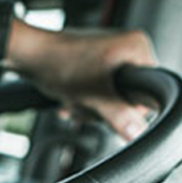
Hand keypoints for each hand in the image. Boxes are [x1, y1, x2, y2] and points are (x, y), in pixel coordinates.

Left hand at [10, 26, 157, 139]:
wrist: (31, 56)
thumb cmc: (60, 64)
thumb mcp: (94, 97)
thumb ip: (120, 117)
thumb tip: (139, 134)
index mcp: (138, 48)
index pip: (151, 92)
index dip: (130, 108)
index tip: (110, 109)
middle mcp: (129, 48)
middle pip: (129, 99)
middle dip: (103, 108)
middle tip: (87, 102)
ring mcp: (112, 56)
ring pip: (111, 99)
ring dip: (89, 107)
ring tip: (75, 98)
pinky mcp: (97, 64)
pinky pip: (98, 93)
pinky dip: (83, 100)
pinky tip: (70, 97)